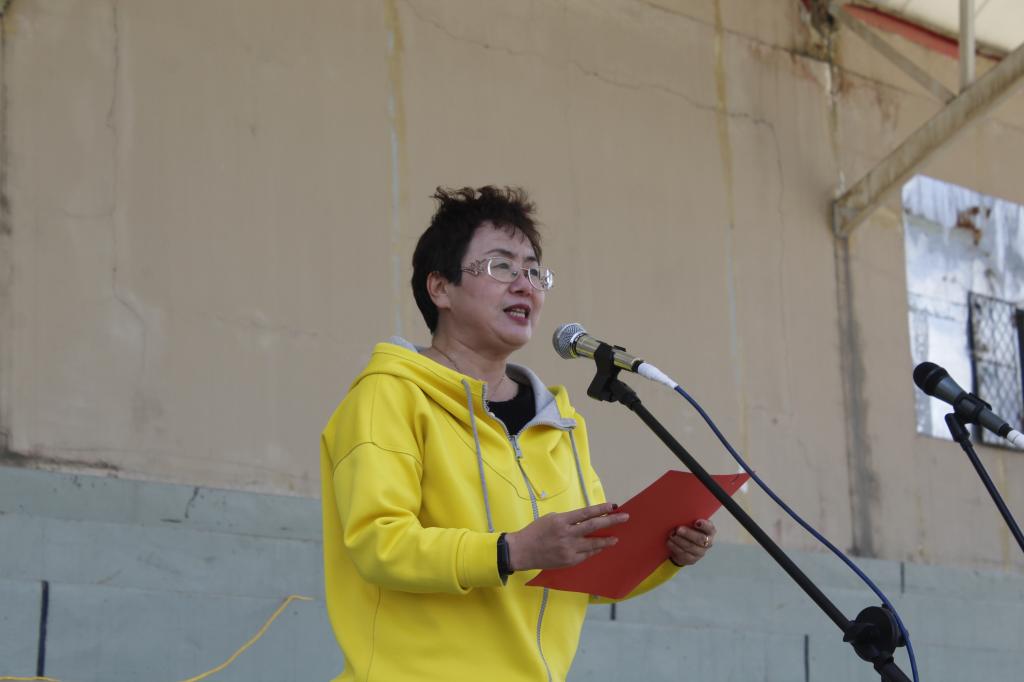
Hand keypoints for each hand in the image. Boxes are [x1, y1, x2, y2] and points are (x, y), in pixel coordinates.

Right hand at [505, 502, 628, 570]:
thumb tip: (585, 520)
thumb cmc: (535, 532)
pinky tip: (600, 548)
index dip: (601, 509)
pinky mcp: (569, 561)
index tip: (614, 506)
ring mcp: (569, 549)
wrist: (522, 551)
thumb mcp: (550, 518)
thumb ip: (568, 520)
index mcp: (561, 521)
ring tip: (616, 538)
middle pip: (593, 527)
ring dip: (606, 540)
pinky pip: (586, 555)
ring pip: (593, 544)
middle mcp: (567, 534)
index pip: (586, 513)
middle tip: (625, 517)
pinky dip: (594, 551)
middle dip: (611, 522)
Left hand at [667, 518, 715, 566]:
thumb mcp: (691, 525)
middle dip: (688, 533)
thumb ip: (690, 520)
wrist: (684, 548)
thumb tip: (680, 514)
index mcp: (709, 532)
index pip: (710, 528)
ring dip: (679, 540)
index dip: (704, 525)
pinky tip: (670, 542)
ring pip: (690, 547)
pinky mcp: (692, 560)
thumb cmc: (688, 531)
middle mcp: (707, 542)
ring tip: (671, 535)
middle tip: (678, 529)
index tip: (696, 522)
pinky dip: (675, 547)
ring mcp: (700, 552)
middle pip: (700, 539)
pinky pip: (683, 554)